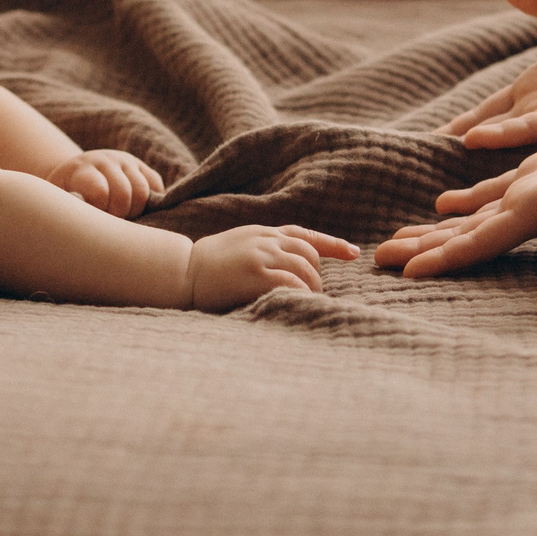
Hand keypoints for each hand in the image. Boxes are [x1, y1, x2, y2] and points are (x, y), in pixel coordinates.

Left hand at [50, 148, 164, 217]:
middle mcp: (105, 160)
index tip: (93, 221)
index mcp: (81, 169)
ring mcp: (125, 161)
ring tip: (121, 219)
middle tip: (109, 224)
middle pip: (124, 194)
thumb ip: (67, 210)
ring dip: (135, 212)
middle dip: (119, 215)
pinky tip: (134, 211)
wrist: (75, 174)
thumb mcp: (56, 202)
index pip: (100, 191)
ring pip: (143, 191)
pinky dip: (149, 203)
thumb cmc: (64, 197)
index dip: (100, 212)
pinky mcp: (141, 166)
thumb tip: (83, 226)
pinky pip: (155, 186)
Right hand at [184, 225, 360, 310]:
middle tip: (314, 294)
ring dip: (312, 287)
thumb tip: (288, 262)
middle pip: (309, 253)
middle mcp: (266, 240)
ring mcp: (261, 256)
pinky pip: (290, 283)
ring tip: (308, 302)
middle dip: (317, 274)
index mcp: (262, 232)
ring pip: (304, 268)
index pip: (305, 234)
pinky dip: (300, 293)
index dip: (332, 244)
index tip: (353, 253)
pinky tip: (300, 303)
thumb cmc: (207, 265)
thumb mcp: (239, 245)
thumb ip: (263, 248)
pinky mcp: (255, 274)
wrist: (182, 271)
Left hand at [376, 102, 536, 277]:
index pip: (482, 240)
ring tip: (397, 244)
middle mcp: (532, 209)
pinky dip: (462, 208)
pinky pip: (492, 200)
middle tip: (376, 262)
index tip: (405, 274)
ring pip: (475, 224)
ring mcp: (535, 198)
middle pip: (467, 240)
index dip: (444, 258)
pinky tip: (441, 206)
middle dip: (424, 252)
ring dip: (436, 234)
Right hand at [446, 0, 536, 148]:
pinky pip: (535, 127)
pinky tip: (478, 140)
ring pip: (507, 135)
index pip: (489, 110)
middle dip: (460, 148)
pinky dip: (506, 133)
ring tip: (448, 150)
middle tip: (424, 161)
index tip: (432, 139)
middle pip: (491, 132)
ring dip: (479, 143)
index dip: (462, 123)